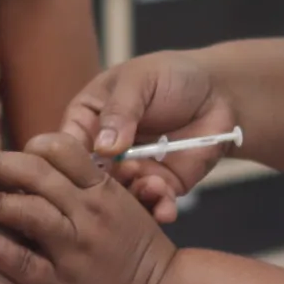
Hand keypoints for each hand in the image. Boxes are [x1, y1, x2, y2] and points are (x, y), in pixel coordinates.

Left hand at [0, 133, 176, 283]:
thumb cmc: (132, 246)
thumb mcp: (120, 203)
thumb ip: (82, 184)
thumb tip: (34, 164)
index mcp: (102, 189)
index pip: (62, 150)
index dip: (29, 145)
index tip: (3, 148)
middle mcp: (88, 214)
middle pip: (37, 176)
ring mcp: (75, 249)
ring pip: (30, 215)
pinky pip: (24, 263)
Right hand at [60, 51, 235, 222]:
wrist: (218, 90)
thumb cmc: (170, 74)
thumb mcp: (140, 80)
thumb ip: (120, 110)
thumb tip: (104, 147)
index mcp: (87, 119)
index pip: (64, 147)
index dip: (65, 163)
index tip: (77, 173)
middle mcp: (104, 152)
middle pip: (88, 182)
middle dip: (104, 186)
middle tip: (127, 172)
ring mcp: (132, 171)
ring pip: (121, 199)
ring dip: (133, 198)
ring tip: (152, 182)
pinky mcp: (161, 186)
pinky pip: (154, 205)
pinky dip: (158, 209)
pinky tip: (166, 206)